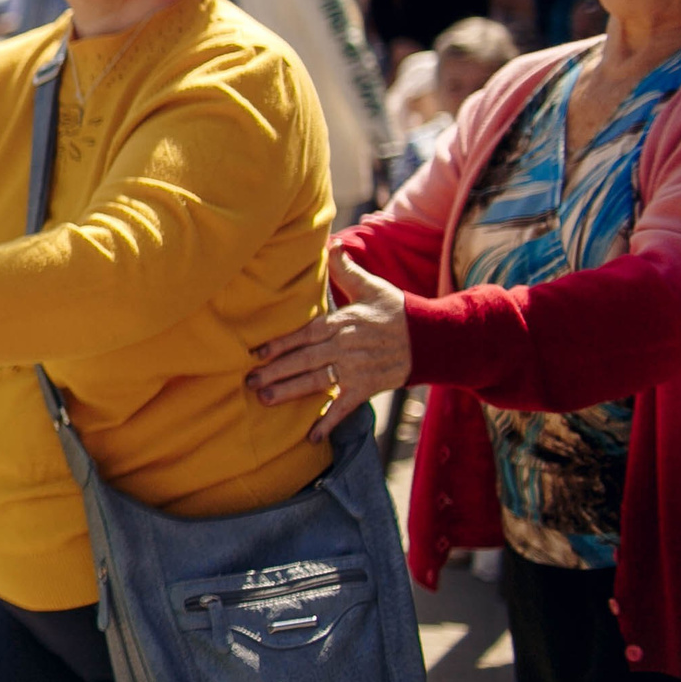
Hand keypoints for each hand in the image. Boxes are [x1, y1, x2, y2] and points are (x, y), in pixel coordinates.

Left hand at [247, 252, 410, 442]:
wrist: (432, 338)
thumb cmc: (397, 310)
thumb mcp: (372, 286)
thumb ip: (347, 269)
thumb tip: (333, 243)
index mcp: (342, 323)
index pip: (304, 334)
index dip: (280, 345)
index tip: (256, 353)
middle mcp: (346, 347)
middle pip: (304, 360)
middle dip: (275, 371)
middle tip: (248, 381)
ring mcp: (356, 369)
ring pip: (317, 382)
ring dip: (289, 392)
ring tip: (264, 398)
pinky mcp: (368, 388)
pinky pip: (344, 407)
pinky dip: (328, 423)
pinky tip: (311, 437)